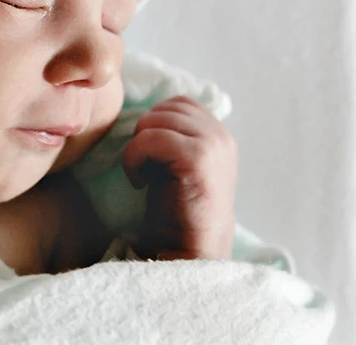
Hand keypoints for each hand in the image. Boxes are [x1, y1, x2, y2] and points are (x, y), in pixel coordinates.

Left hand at [122, 96, 236, 259]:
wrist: (192, 252)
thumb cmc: (180, 212)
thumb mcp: (179, 165)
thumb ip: (175, 136)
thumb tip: (145, 113)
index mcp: (219, 134)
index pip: (178, 103)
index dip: (156, 124)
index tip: (153, 157)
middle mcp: (221, 136)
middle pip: (165, 108)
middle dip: (145, 135)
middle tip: (146, 169)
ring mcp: (212, 145)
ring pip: (155, 120)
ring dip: (138, 147)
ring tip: (144, 176)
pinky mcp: (197, 158)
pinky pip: (151, 139)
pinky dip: (135, 158)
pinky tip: (139, 183)